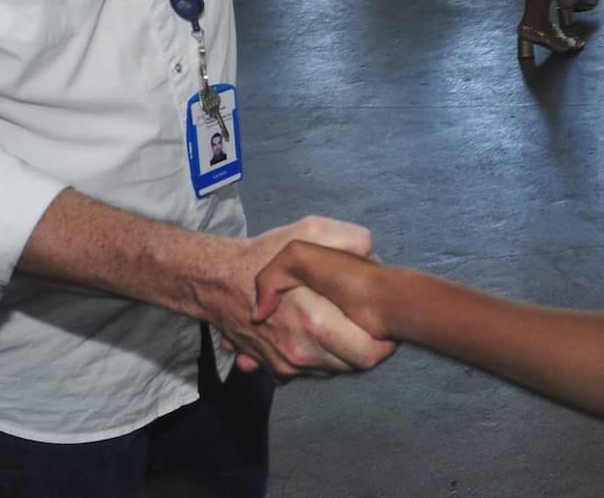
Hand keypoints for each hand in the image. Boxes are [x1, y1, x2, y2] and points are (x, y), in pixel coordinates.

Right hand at [200, 216, 394, 378]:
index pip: (368, 355)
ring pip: (334, 370)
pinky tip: (319, 334)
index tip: (386, 324)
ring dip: (344, 352)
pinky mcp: (276, 369)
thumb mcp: (309, 232)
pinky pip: (311, 372)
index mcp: (314, 322)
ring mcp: (287, 365)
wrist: (217, 281)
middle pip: (355, 366)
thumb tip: (375, 256)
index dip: (384, 342)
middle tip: (369, 321)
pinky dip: (320, 357)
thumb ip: (348, 240)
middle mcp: (300, 352)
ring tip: (343, 322)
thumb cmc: (263, 254)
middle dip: (368, 345)